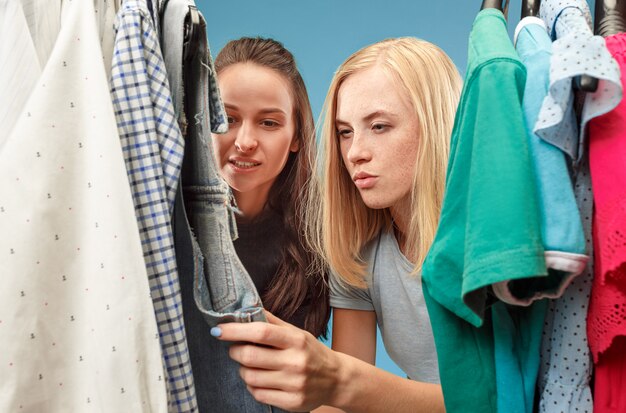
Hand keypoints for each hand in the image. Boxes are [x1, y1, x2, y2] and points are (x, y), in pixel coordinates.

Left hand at [211, 311, 341, 411]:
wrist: (337, 379)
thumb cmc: (311, 352)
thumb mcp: (296, 332)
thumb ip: (272, 322)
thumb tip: (246, 308)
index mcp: (296, 340)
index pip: (261, 332)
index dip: (235, 330)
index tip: (218, 330)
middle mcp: (296, 362)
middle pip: (250, 356)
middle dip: (235, 351)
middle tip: (235, 349)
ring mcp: (294, 384)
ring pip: (250, 377)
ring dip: (243, 370)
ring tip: (251, 365)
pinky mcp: (292, 402)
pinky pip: (258, 394)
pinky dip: (253, 386)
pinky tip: (260, 380)